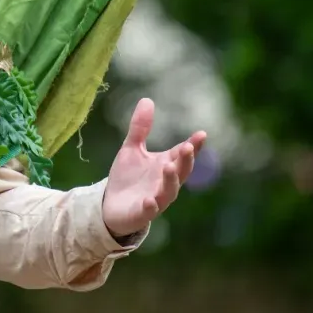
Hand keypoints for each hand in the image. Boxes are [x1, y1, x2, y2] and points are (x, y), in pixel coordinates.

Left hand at [100, 98, 205, 238]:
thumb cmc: (127, 178)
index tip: (202, 134)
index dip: (194, 145)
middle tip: (188, 147)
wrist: (111, 206)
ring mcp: (156, 199)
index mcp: (166, 165)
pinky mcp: (142, 213)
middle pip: (181, 172)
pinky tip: (149, 201)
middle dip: (186, 161)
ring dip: (171, 180)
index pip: (183, 154)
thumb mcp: (132, 149)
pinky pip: (149, 211)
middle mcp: (165, 183)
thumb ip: (140, 128)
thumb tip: (148, 99)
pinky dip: (151, 206)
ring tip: (168, 166)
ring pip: (169, 192)